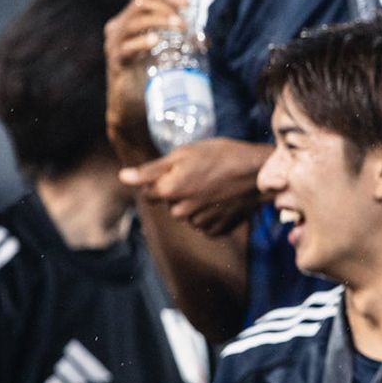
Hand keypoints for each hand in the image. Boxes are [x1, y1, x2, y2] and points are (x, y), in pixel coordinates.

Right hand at [103, 0, 190, 161]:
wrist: (135, 107)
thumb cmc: (152, 76)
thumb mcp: (169, 53)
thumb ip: (183, 42)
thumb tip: (204, 38)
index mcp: (131, 19)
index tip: (187, 1)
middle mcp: (119, 27)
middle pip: (141, 2)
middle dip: (167, 5)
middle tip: (186, 17)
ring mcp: (115, 44)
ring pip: (134, 21)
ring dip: (160, 20)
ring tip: (180, 28)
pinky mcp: (115, 62)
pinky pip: (125, 48)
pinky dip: (142, 42)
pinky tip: (156, 41)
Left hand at [120, 138, 267, 234]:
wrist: (259, 171)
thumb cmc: (221, 156)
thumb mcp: (183, 154)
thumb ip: (150, 170)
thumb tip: (122, 177)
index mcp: (169, 191)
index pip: (149, 193)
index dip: (161, 180)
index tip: (178, 171)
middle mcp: (181, 211)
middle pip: (169, 205)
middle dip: (179, 193)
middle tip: (200, 176)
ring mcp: (201, 222)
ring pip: (188, 216)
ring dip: (195, 205)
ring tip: (214, 187)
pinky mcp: (218, 228)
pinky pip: (206, 226)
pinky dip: (211, 216)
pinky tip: (222, 201)